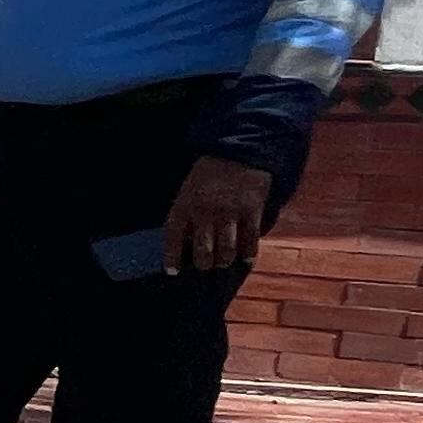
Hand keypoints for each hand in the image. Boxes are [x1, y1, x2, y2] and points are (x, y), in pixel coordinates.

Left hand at [163, 157, 271, 275]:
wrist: (239, 151)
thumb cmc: (209, 174)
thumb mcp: (188, 190)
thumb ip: (186, 214)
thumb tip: (184, 243)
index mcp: (185, 205)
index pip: (173, 238)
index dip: (171, 257)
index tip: (172, 272)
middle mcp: (205, 212)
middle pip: (202, 252)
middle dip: (203, 264)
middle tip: (205, 265)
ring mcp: (229, 213)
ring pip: (226, 251)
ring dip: (224, 261)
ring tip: (223, 261)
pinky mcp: (251, 211)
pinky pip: (250, 241)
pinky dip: (248, 254)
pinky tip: (245, 258)